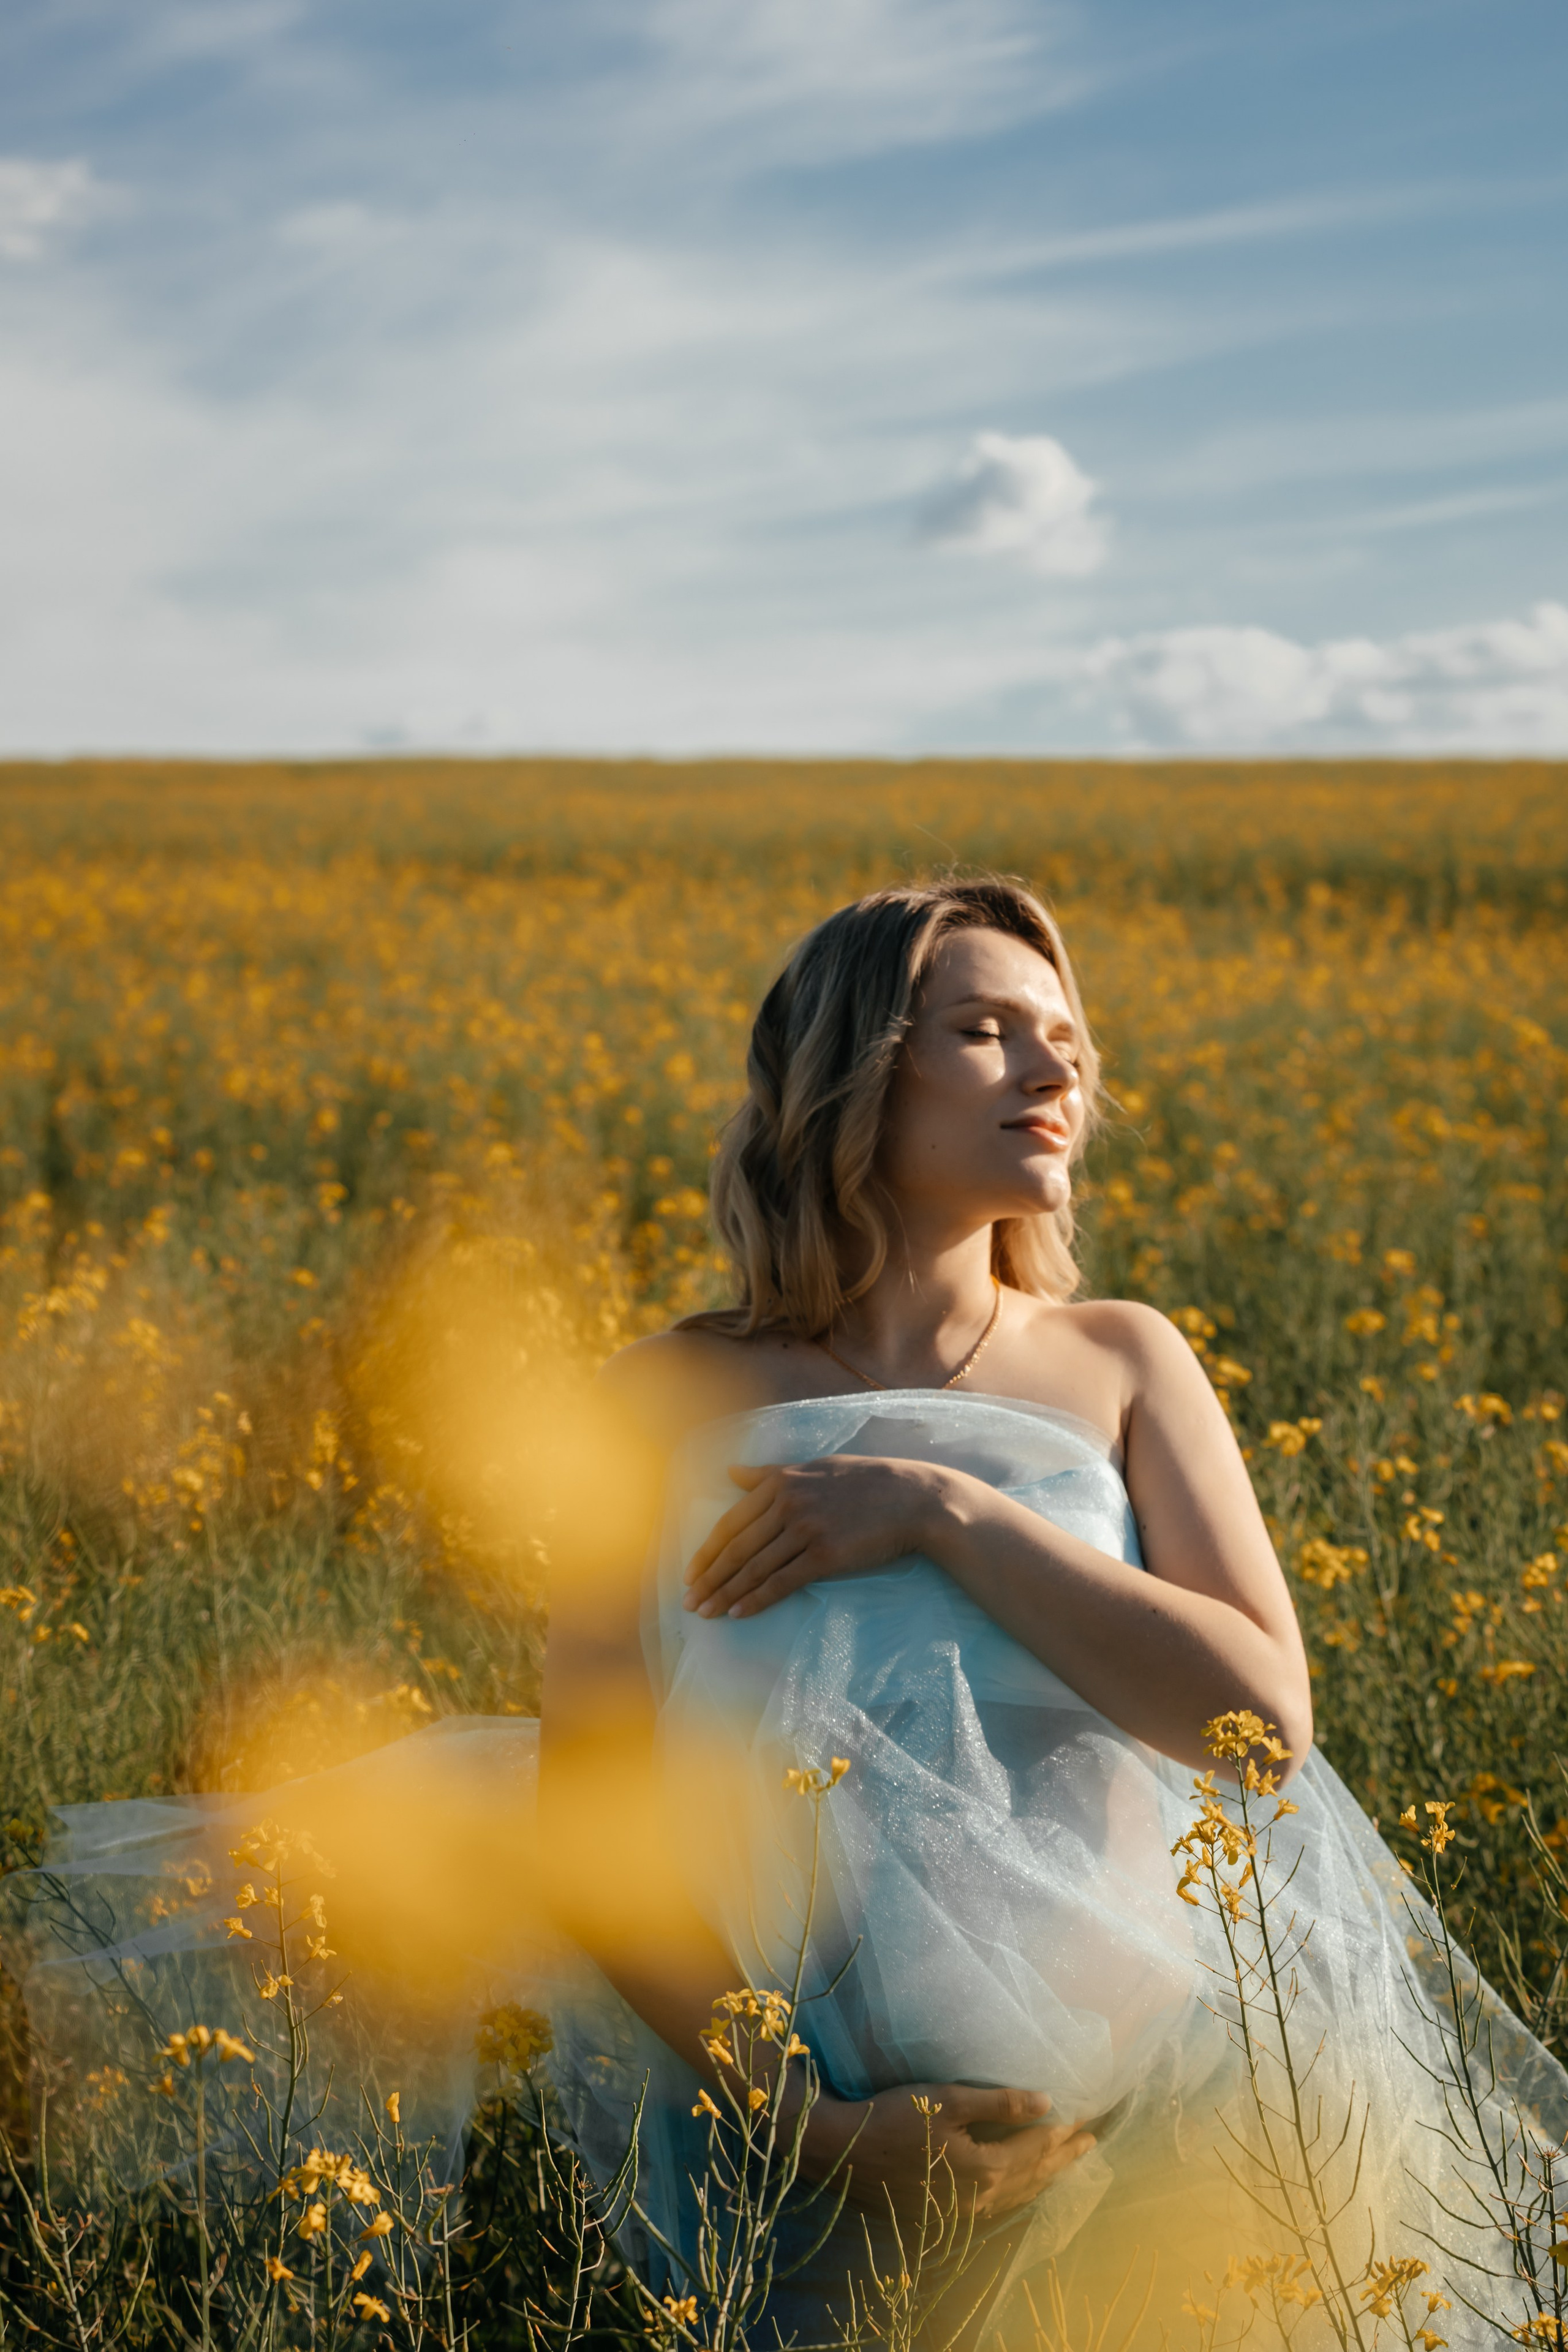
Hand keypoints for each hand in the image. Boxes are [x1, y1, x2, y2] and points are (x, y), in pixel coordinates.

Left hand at [682, 1455, 949, 1618]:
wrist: (911, 1498)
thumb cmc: (863, 1481)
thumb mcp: (814, 1467)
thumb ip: (769, 1473)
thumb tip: (731, 1472)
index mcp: (779, 1482)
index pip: (730, 1523)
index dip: (706, 1552)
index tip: (689, 1574)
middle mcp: (787, 1504)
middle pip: (736, 1550)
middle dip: (708, 1580)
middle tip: (689, 1603)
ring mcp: (806, 1530)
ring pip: (754, 1568)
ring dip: (726, 1594)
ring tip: (707, 1613)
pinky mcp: (826, 1555)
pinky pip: (782, 1582)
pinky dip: (757, 1599)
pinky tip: (739, 1613)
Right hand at [795, 2079, 1095, 2220]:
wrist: (843, 2154)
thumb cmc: (893, 2118)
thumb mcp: (947, 2101)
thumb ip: (998, 2104)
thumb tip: (1046, 2102)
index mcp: (985, 2170)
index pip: (1036, 2147)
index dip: (1063, 2130)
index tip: (1087, 2116)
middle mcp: (981, 2199)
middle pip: (1034, 2176)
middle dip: (1063, 2157)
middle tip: (1090, 2140)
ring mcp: (963, 2213)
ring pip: (1018, 2195)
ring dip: (1045, 2176)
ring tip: (1066, 2161)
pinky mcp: (946, 2217)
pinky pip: (999, 2205)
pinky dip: (1020, 2191)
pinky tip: (1022, 2184)